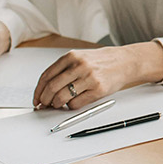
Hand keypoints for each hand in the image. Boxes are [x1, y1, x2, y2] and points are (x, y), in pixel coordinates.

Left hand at [32, 42, 162, 109]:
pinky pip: (76, 103)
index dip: (38, 90)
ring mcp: (89, 78)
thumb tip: (46, 89)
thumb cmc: (102, 61)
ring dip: (56, 105)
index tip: (36, 98)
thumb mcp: (81, 57)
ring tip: (57, 105)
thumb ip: (64, 69)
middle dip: (44, 100)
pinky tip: (72, 104)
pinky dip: (70, 106)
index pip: (46, 76)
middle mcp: (79, 66)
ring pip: (62, 97)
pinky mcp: (98, 90)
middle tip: (44, 105)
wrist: (126, 62)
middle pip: (52, 88)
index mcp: (71, 56)